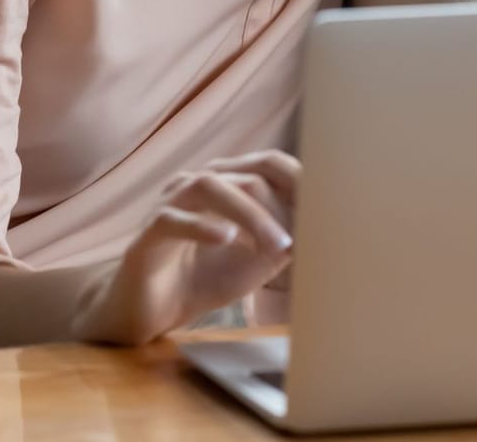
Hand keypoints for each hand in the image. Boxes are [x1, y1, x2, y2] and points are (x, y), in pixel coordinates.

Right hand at [72, 150, 298, 343]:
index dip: (299, 179)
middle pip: (247, 174)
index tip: (329, 206)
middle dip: (281, 205)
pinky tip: (226, 240)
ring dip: (250, 215)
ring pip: (210, 186)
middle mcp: (196, 184)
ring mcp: (169, 204)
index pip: (267, 164)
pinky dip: (203, 226)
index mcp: (225, 185)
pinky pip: (173, 219)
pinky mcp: (147, 234)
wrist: (148, 313)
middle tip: (303, 240)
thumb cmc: (201, 279)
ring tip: (276, 246)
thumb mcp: (254, 264)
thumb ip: (281, 244)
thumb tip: (315, 228)